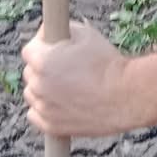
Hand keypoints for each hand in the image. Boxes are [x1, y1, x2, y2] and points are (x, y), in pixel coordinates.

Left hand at [21, 20, 135, 136]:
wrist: (126, 96)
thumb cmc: (109, 64)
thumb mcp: (86, 34)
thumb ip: (63, 30)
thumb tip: (54, 31)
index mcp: (43, 60)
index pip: (29, 50)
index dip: (42, 46)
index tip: (54, 47)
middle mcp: (38, 84)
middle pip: (30, 73)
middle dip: (43, 68)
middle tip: (64, 67)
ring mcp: (44, 107)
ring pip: (33, 94)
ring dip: (43, 89)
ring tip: (66, 87)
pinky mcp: (51, 126)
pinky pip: (35, 115)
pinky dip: (44, 109)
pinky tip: (59, 104)